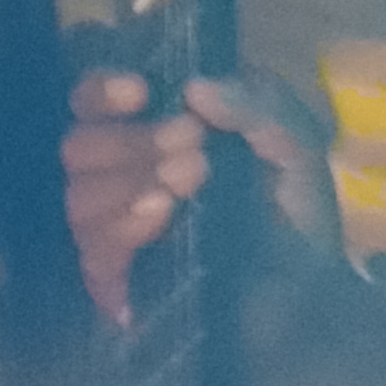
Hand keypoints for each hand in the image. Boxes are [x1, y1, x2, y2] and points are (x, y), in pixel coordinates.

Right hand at [61, 68, 335, 325]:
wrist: (308, 297)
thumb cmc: (296, 215)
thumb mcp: (295, 142)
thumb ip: (256, 102)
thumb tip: (195, 89)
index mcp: (150, 134)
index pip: (90, 104)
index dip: (101, 93)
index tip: (142, 93)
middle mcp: (121, 179)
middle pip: (77, 147)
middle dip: (132, 141)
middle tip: (193, 142)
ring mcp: (115, 233)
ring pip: (80, 197)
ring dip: (131, 180)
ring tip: (194, 179)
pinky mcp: (117, 282)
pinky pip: (92, 250)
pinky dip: (123, 226)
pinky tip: (161, 215)